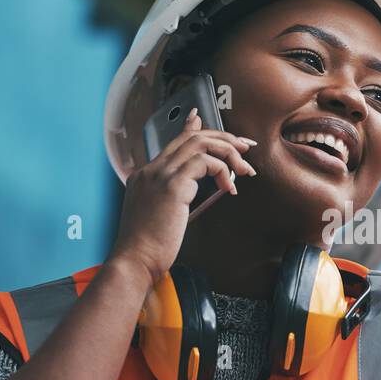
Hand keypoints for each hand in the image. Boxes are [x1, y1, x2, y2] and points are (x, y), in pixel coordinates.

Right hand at [107, 108, 257, 282]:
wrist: (135, 260)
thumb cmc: (147, 248)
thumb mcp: (158, 216)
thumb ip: (171, 199)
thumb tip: (190, 193)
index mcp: (145, 176)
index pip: (173, 143)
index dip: (191, 128)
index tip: (203, 119)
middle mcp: (151, 170)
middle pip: (191, 138)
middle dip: (223, 138)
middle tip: (245, 147)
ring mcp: (159, 175)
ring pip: (200, 144)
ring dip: (228, 152)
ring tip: (243, 169)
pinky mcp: (172, 186)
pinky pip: (205, 163)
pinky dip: (223, 170)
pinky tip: (229, 187)